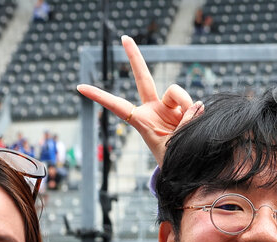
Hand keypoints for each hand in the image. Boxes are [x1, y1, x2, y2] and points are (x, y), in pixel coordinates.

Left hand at [76, 35, 202, 165]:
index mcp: (141, 121)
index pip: (117, 105)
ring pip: (175, 91)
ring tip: (187, 125)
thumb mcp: (173, 147)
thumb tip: (197, 104)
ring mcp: (169, 107)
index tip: (79, 86)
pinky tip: (197, 122)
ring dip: (183, 104)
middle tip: (125, 37)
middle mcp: (153, 109)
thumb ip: (184, 125)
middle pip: (143, 78)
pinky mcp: (186, 108)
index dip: (99, 96)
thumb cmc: (173, 162)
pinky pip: (192, 103)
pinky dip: (195, 112)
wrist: (187, 169)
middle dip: (134, 57)